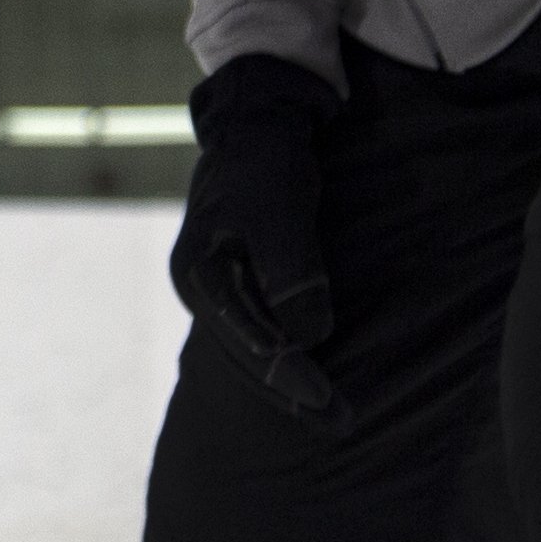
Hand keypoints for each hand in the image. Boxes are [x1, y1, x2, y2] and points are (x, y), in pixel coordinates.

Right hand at [170, 54, 348, 428]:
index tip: (327, 405)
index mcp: (200, 274)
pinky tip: (312, 373)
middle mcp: (202, 285)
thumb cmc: (269, 157)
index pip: (248, 342)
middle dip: (294, 393)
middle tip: (340, 426)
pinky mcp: (241, 274)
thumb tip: (309, 337)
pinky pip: (264, 327)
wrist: (261, 114)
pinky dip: (290, 353)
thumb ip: (292, 271)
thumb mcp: (280, 208)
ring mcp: (219, 282)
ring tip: (329, 416)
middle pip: (249, 355)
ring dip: (293, 380)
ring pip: (255, 346)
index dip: (291, 377)